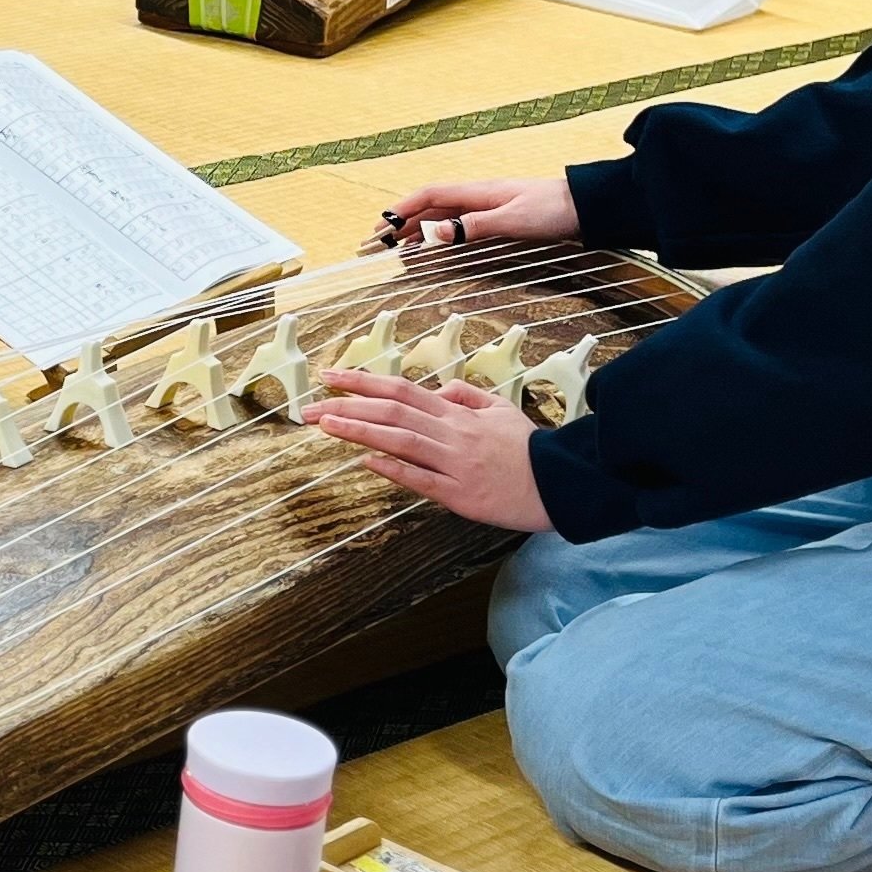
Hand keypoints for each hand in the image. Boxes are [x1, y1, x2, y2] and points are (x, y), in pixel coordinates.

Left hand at [305, 371, 551, 532]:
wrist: (562, 483)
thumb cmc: (529, 449)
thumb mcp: (501, 410)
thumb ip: (466, 395)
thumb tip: (437, 388)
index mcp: (458, 413)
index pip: (401, 389)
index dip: (363, 381)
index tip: (330, 376)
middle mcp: (451, 433)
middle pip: (392, 411)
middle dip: (346, 405)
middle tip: (308, 405)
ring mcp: (454, 463)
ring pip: (400, 440)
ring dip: (359, 430)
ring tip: (324, 424)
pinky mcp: (460, 495)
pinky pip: (420, 479)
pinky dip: (392, 469)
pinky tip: (365, 461)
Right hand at [366, 177, 578, 256]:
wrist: (589, 207)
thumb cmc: (554, 209)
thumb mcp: (513, 219)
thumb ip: (473, 226)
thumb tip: (434, 233)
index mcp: (478, 192)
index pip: (429, 195)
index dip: (402, 210)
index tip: (381, 227)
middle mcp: (479, 197)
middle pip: (431, 207)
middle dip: (403, 223)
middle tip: (379, 242)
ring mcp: (489, 207)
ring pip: (444, 217)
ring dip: (419, 230)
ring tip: (399, 248)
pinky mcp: (500, 219)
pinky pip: (460, 225)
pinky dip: (441, 235)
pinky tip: (436, 246)